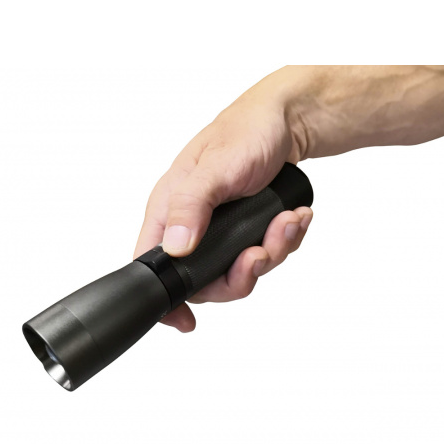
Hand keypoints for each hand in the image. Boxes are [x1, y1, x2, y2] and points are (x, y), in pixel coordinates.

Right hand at [133, 76, 312, 331]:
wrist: (288, 121)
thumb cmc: (245, 132)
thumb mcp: (215, 168)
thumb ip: (190, 206)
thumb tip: (173, 247)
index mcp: (169, 210)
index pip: (152, 266)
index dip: (167, 300)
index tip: (185, 321)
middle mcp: (192, 225)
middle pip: (205, 281)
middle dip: (239, 275)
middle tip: (259, 252)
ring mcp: (221, 231)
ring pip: (239, 271)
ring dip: (269, 253)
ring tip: (285, 223)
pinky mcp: (247, 230)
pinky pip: (264, 255)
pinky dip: (283, 241)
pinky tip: (291, 218)